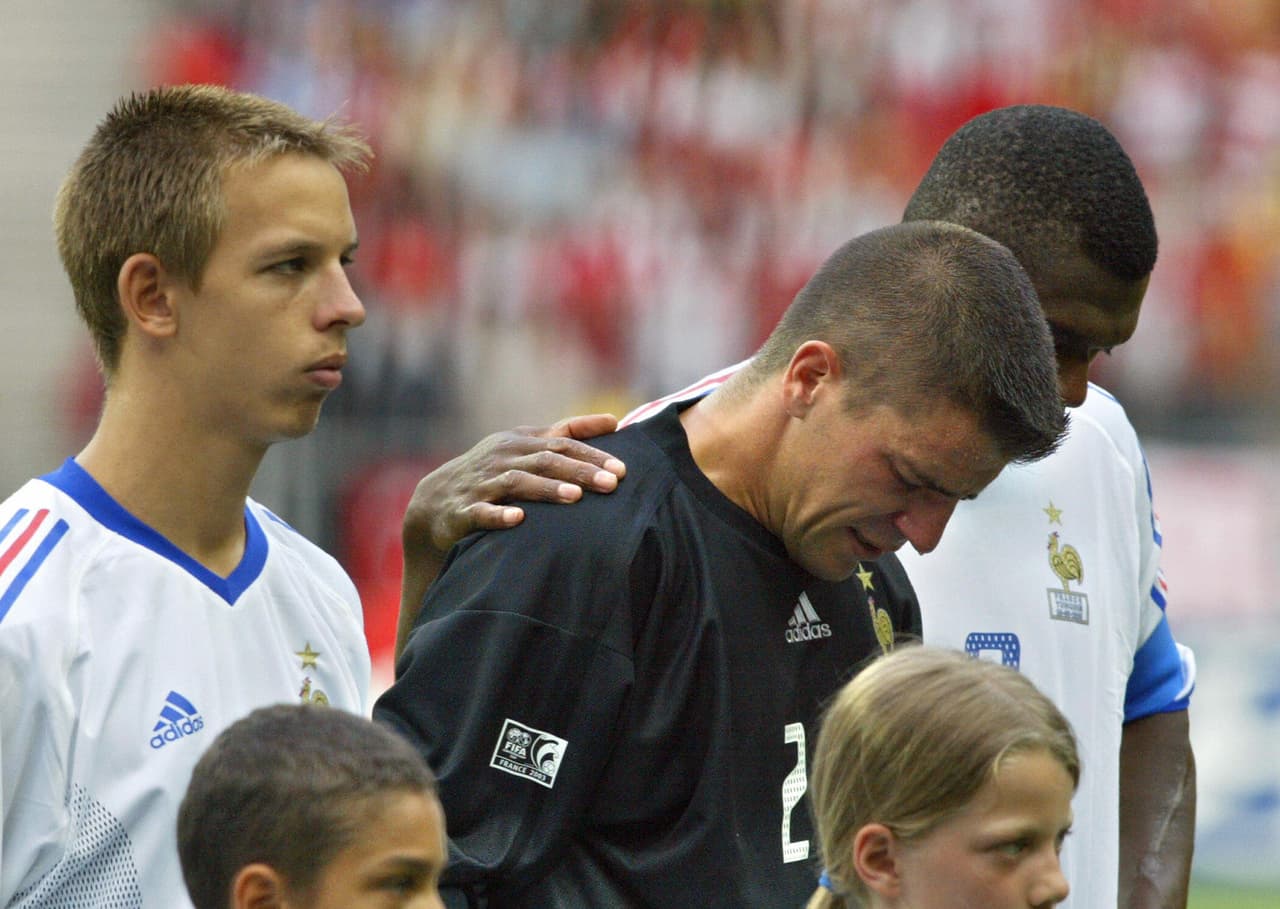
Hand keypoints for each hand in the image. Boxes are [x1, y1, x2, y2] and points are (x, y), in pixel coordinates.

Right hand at [396, 414, 624, 659]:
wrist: (434, 501)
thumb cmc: (491, 473)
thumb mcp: (523, 448)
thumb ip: (564, 435)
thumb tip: (614, 421)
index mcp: (520, 442)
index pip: (562, 440)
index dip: (592, 450)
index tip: (623, 466)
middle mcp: (503, 458)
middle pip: (547, 459)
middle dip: (581, 470)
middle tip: (612, 483)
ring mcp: (483, 483)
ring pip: (519, 483)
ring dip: (548, 489)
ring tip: (576, 497)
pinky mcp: (464, 510)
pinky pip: (482, 511)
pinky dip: (500, 514)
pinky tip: (519, 519)